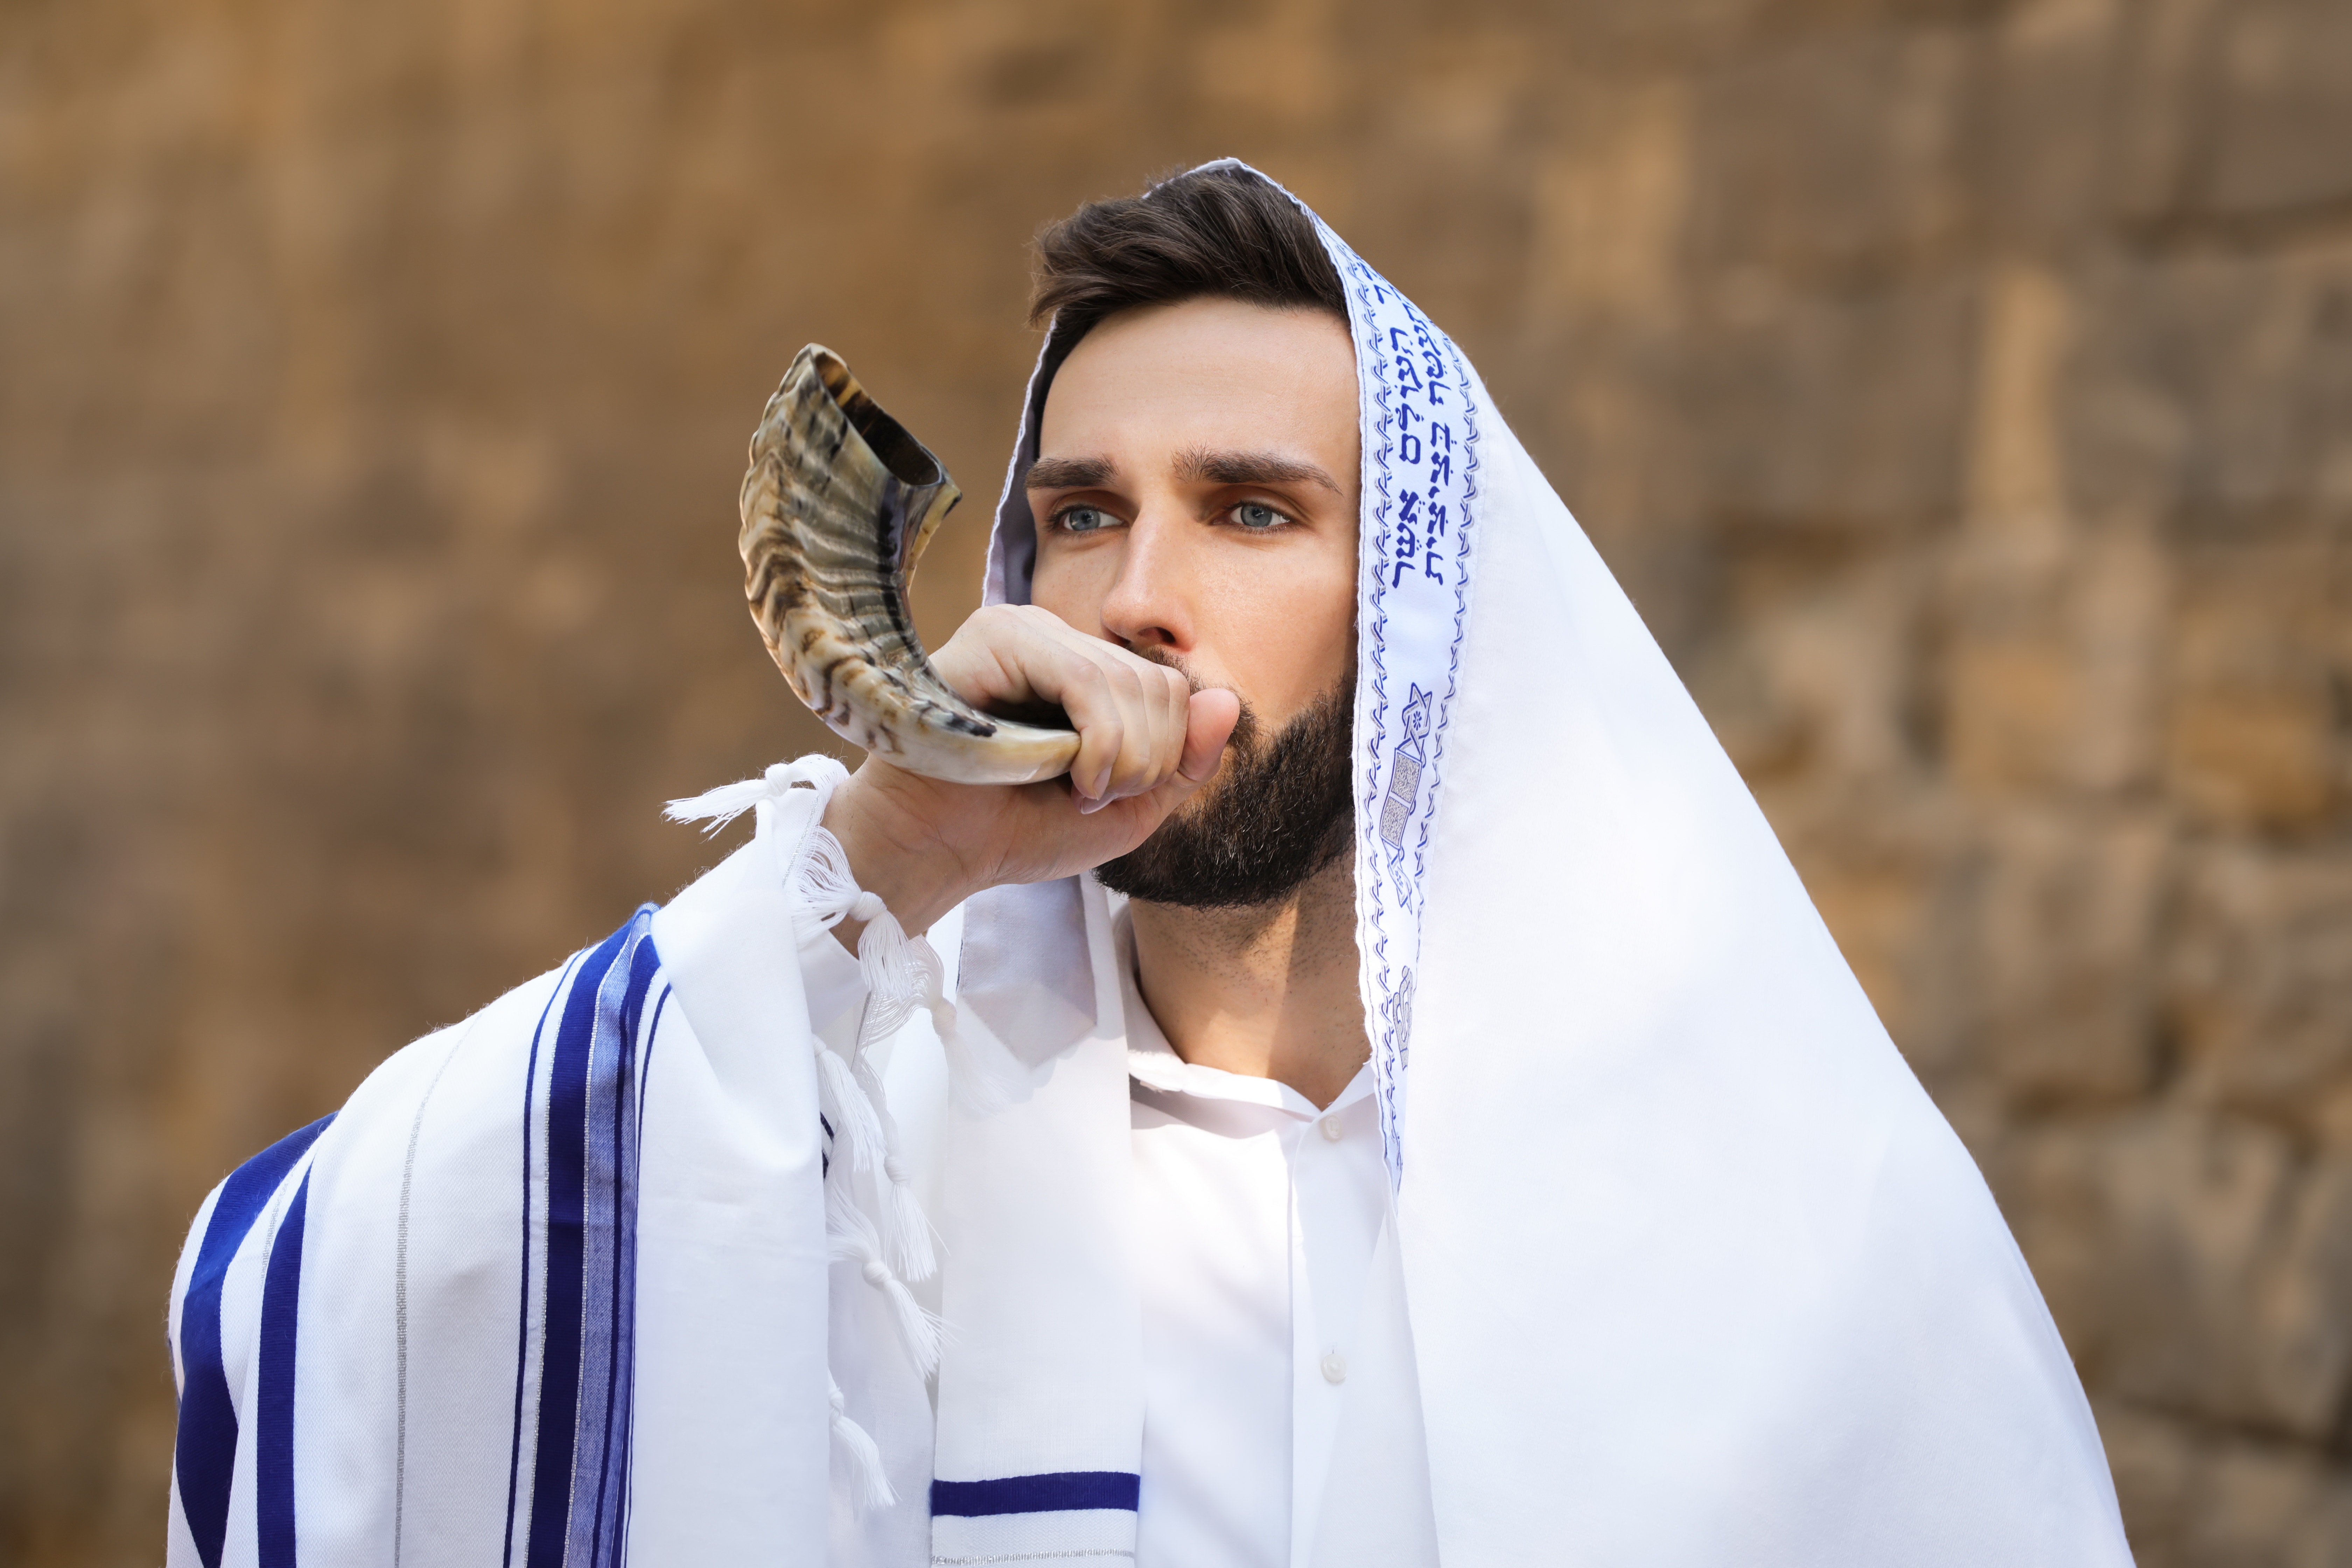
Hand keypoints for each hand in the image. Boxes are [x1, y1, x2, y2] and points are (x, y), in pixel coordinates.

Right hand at [820, 604, 1241, 935]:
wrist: (937, 854)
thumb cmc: (1017, 831)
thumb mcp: (1127, 810)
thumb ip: (1182, 762)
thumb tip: (1227, 700)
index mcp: (1084, 670)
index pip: (1172, 689)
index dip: (1166, 754)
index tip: (1112, 796)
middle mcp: (1056, 640)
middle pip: (1159, 683)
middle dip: (1146, 760)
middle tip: (1094, 799)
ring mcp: (1024, 631)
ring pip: (1129, 681)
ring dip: (1121, 758)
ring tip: (1076, 793)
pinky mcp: (994, 638)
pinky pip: (1083, 678)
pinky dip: (1096, 742)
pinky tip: (1065, 776)